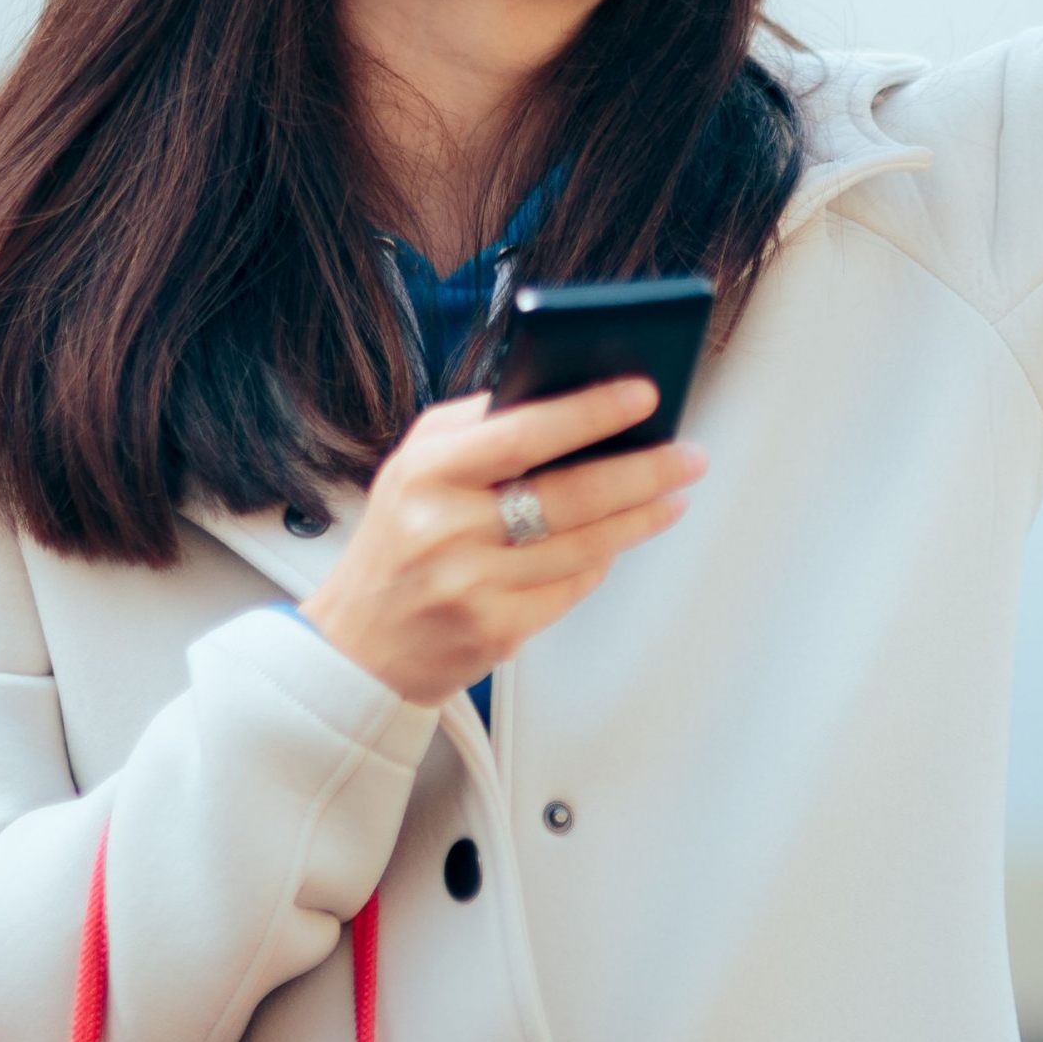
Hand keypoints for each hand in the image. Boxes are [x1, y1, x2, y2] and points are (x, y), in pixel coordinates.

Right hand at [297, 377, 709, 708]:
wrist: (355, 647)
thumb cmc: (395, 544)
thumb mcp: (413, 468)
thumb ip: (476, 427)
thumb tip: (565, 394)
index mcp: (427, 472)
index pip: (523, 432)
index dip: (590, 411)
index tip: (643, 395)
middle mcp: (447, 528)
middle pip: (570, 494)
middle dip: (644, 471)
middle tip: (687, 455)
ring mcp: (472, 585)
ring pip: (583, 546)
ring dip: (640, 519)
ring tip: (673, 496)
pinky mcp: (495, 632)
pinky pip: (571, 589)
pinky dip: (602, 562)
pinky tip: (621, 541)